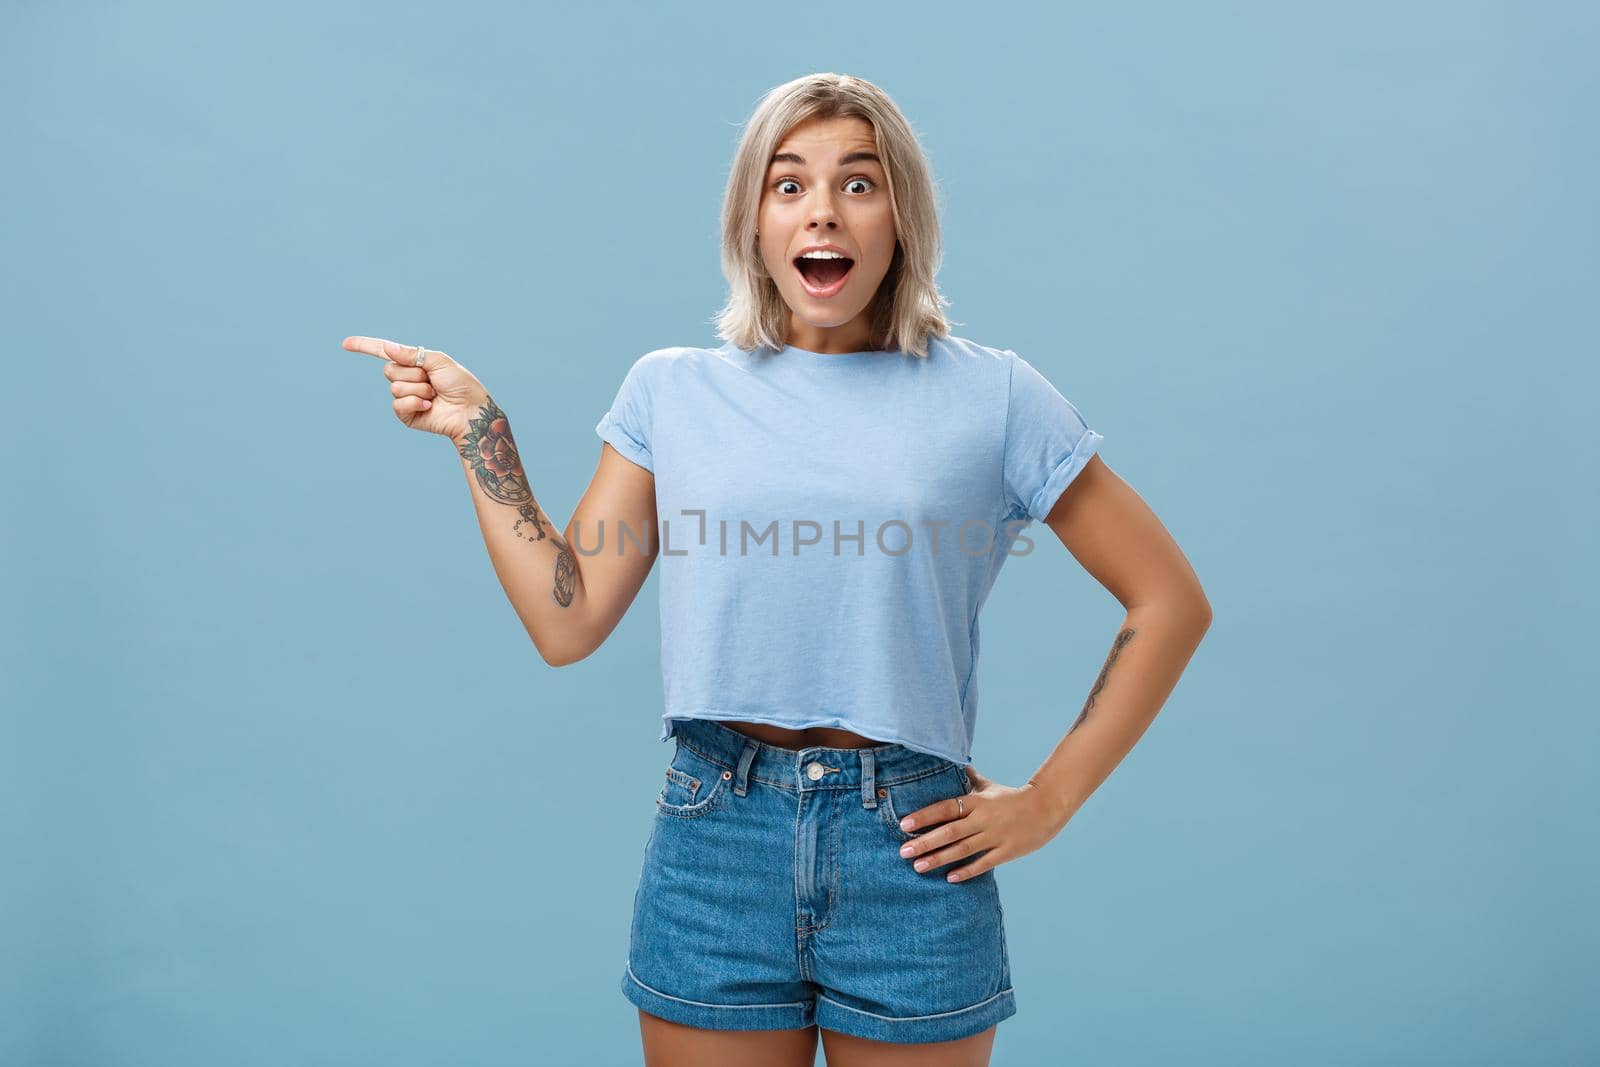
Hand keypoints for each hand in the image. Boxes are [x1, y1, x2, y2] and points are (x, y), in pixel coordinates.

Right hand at [342, 335, 488, 443]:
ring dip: (418, 388)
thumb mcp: (437, 361)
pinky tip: (429, 406)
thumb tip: (386, 347)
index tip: (345, 344)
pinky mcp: (407, 415)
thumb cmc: (460, 383)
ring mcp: (405, 397)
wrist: (470, 410)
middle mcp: (407, 378)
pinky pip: (398, 404)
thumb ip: (411, 354)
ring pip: (394, 387)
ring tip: (434, 394)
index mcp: (413, 362)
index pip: (384, 352)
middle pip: (389, 369)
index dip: (364, 346)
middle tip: (433, 380)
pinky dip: (414, 402)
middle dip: (413, 373)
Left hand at [897, 766, 1065, 882]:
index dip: (924, 815)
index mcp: (977, 801)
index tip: (904, 824)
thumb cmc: (1012, 797)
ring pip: (963, 849)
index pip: (946, 808)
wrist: (1047, 807)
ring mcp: (995, 836)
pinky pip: (984, 863)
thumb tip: (951, 761)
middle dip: (925, 842)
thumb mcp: (989, 786)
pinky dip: (967, 871)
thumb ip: (968, 778)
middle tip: (903, 851)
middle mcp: (983, 818)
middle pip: (950, 831)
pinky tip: (949, 878)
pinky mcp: (1007, 851)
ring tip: (918, 866)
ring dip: (939, 858)